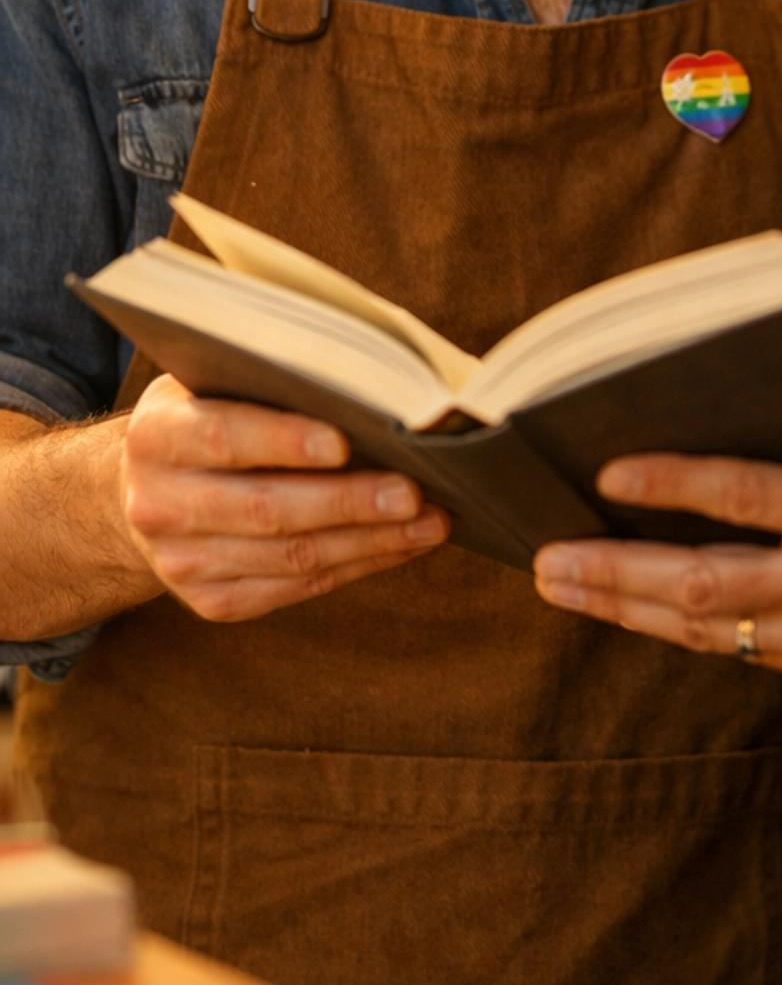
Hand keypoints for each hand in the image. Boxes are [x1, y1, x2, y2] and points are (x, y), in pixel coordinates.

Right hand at [120, 374, 449, 621]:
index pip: (222, 437)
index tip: (343, 442)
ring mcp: (182, 563)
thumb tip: (371, 391)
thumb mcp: (217, 382)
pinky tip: (401, 545)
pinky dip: (357, 565)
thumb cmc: (210, 414)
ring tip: (431, 522)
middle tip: (414, 491)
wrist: (147, 490)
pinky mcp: (213, 602)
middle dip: (348, 502)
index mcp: (156, 436)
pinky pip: (296, 588)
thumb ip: (272, 384)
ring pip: (291, 557)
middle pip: (266, 510)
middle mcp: (158, 505)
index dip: (282, 441)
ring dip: (370, 541)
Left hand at [532, 353, 781, 686]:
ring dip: (629, 609)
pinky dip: (682, 631)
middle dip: (614, 573)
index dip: (673, 484)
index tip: (606, 469)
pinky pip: (743, 652)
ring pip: (710, 632)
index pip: (748, 500)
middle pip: (702, 588)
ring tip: (562, 583)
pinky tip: (635, 607)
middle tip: (545, 557)